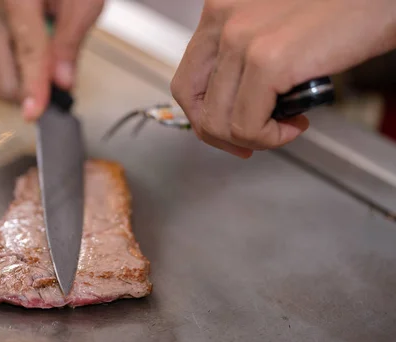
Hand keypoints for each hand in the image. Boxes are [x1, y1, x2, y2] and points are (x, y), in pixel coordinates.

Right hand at [0, 0, 104, 119]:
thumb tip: (62, 82)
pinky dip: (19, 67)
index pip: (28, 50)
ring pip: (1, 76)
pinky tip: (33, 45)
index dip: (34, 86)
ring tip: (48, 47)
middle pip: (4, 75)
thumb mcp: (83, 1)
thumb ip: (71, 41)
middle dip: (32, 90)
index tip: (35, 113)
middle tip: (61, 80)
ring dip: (27, 77)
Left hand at [171, 0, 395, 157]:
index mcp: (220, 9)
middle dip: (217, 134)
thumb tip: (228, 106)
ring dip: (253, 137)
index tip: (225, 131)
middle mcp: (223, 18)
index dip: (203, 115)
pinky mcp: (268, 60)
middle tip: (247, 143)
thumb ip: (242, 59)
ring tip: (285, 126)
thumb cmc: (340, 9)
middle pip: (192, 102)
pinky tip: (296, 124)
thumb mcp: (272, 27)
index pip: (187, 79)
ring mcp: (242, 38)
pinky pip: (247, 126)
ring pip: (218, 121)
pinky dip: (271, 138)